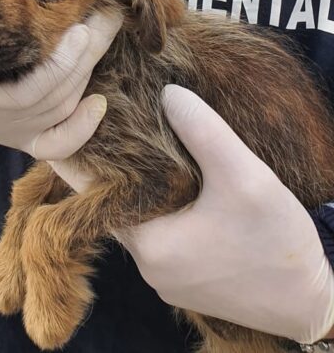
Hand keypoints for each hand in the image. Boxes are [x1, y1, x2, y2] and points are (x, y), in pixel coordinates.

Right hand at [0, 0, 122, 160]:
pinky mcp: (22, 138)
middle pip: (44, 99)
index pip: (18, 89)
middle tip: (103, 23)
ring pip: (56, 112)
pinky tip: (99, 104)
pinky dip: (80, 129)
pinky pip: (55, 146)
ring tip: (101, 36)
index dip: (56, 62)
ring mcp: (4, 131)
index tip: (80, 27)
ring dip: (84, 74)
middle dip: (81, 60)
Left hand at [111, 85, 333, 343]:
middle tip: (113, 129)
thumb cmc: (278, 243)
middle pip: (117, 206)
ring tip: (141, 151)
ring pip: (140, 222)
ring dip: (141, 191)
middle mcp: (147, 266)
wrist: (314, 304)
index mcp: (149, 245)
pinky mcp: (185, 281)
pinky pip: (161, 239)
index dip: (91, 156)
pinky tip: (173, 186)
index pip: (97, 191)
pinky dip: (162, 211)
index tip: (86, 123)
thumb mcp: (245, 177)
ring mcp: (165, 278)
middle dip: (117, 170)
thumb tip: (168, 94)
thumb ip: (204, 133)